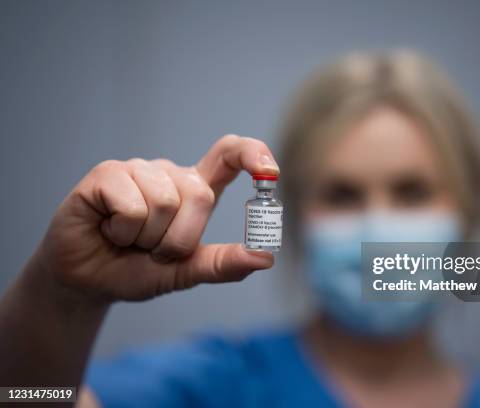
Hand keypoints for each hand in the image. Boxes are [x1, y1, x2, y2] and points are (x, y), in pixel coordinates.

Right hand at [31, 135, 278, 303]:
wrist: (87, 280)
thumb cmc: (138, 270)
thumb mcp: (186, 272)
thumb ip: (223, 264)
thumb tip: (265, 257)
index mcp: (195, 191)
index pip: (230, 154)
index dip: (253, 155)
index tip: (270, 173)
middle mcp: (170, 174)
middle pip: (201, 195)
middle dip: (179, 239)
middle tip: (153, 250)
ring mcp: (139, 170)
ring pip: (166, 201)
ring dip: (148, 237)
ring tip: (128, 239)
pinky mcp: (108, 173)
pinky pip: (132, 202)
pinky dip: (123, 230)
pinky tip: (108, 229)